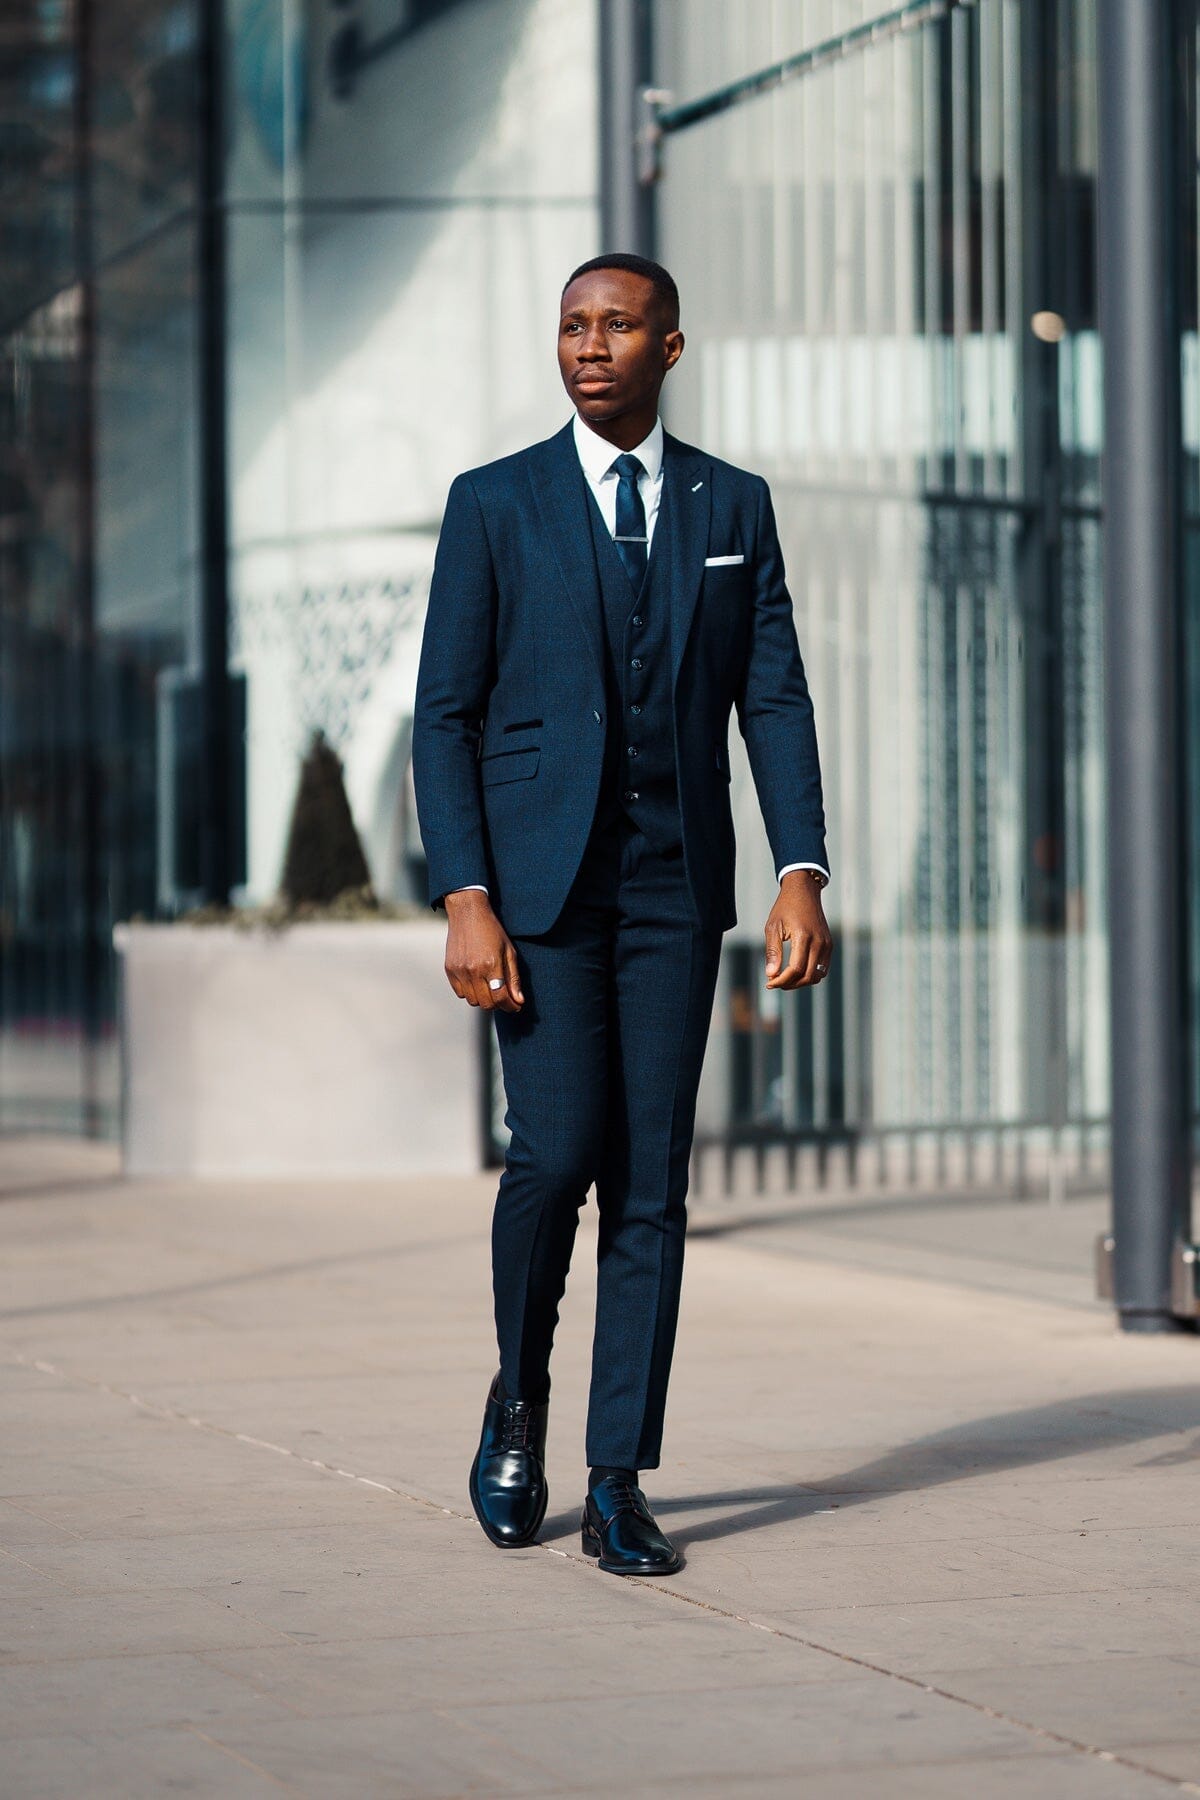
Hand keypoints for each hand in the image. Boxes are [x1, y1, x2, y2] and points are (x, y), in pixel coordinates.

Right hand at [444, 890, 523, 1011]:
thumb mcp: (509, 951)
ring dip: (483, 999)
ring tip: (490, 988)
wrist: (468, 913)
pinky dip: (470, 993)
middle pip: (486, 1003)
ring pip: (472, 1001)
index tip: (516, 1006)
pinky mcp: (449, 969)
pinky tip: (476, 982)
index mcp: (491, 965)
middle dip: (498, 1004)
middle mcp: (473, 970)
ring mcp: (459, 971)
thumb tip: (519, 1001)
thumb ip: (514, 978)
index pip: (501, 997)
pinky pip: (460, 993)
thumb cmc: (492, 931)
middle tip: (504, 997)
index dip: (510, 1006)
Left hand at [764, 872, 831, 989]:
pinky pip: (823, 968)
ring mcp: (827, 944)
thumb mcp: (773, 927)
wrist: (804, 892)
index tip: (769, 982)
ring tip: (784, 979)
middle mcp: (819, 942)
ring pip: (817, 976)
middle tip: (774, 982)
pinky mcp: (829, 945)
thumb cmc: (785, 908)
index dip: (782, 980)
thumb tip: (771, 975)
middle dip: (790, 984)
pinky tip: (795, 972)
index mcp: (803, 936)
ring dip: (801, 982)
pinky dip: (810, 975)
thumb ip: (772, 952)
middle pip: (807, 976)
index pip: (796, 969)